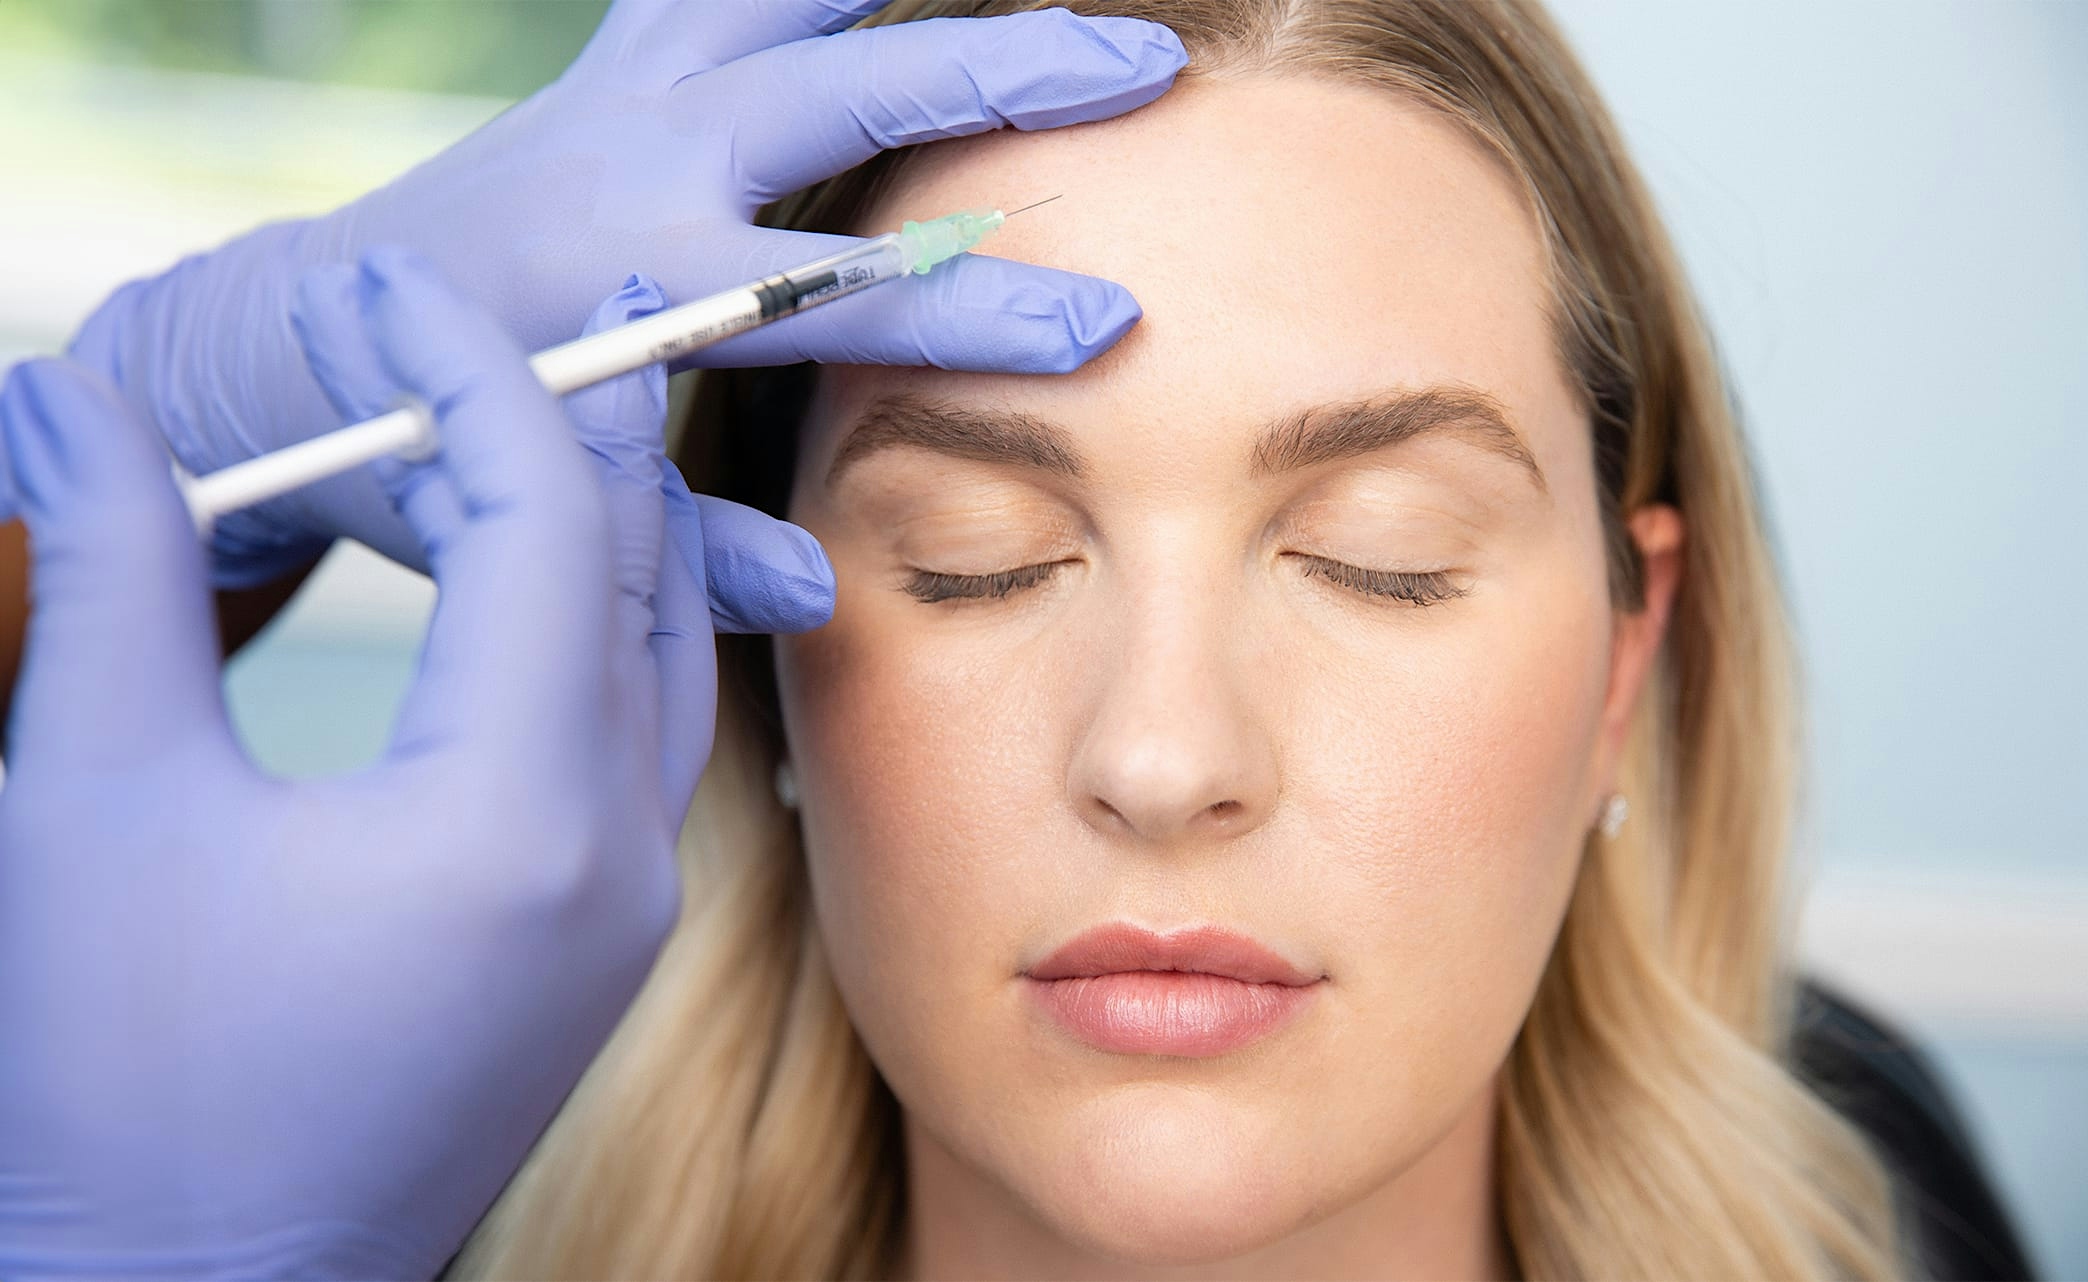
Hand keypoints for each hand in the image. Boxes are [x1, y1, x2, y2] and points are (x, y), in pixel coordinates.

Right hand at [0, 248, 818, 1279]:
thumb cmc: (114, 1078)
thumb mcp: (94, 800)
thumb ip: (114, 573)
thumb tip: (75, 396)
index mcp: (515, 811)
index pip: (541, 515)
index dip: (463, 371)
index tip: (382, 283)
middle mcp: (618, 854)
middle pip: (638, 569)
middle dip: (578, 420)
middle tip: (529, 304)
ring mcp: (632, 905)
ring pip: (666, 651)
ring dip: (615, 518)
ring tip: (557, 405)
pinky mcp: (609, 939)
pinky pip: (655, 733)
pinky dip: (614, 624)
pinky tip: (564, 575)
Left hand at [67, 0, 1186, 586]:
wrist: (296, 332)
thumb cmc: (421, 448)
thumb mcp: (544, 519)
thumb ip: (685, 554)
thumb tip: (821, 589)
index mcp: (625, 283)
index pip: (842, 297)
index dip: (981, 314)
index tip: (1110, 322)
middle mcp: (627, 163)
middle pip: (842, 91)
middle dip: (1001, 77)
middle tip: (1146, 63)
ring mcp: (613, 97)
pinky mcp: (604, 71)